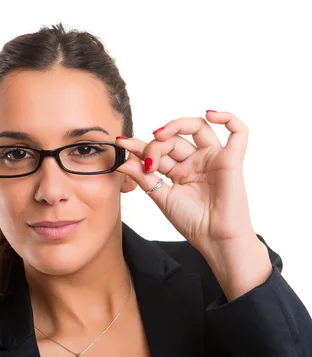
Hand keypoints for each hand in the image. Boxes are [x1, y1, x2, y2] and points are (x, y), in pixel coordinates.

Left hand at [115, 111, 271, 298]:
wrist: (214, 239)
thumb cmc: (192, 223)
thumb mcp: (161, 197)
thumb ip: (144, 178)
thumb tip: (121, 162)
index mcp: (178, 170)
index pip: (157, 150)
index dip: (139, 145)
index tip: (120, 143)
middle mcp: (195, 161)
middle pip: (174, 139)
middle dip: (155, 145)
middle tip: (147, 160)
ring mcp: (213, 159)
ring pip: (198, 128)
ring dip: (177, 125)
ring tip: (160, 135)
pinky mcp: (231, 160)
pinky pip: (238, 133)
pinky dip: (229, 118)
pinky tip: (211, 114)